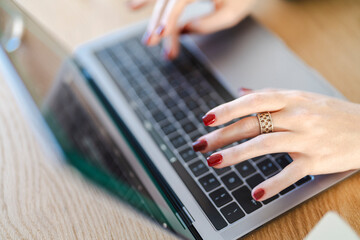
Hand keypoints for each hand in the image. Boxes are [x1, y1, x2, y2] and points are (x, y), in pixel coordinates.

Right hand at [127, 0, 256, 58]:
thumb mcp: (232, 13)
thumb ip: (206, 24)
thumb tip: (182, 31)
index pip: (177, 3)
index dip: (166, 20)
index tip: (160, 36)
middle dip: (157, 20)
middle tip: (149, 42)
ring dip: (149, 1)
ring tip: (132, 7)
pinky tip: (139, 2)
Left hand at [192, 89, 359, 200]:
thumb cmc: (331, 113)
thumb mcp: (301, 97)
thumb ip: (269, 95)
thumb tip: (240, 90)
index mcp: (290, 99)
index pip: (252, 101)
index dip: (228, 109)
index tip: (207, 119)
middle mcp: (296, 116)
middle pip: (252, 124)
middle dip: (222, 135)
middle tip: (200, 145)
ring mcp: (306, 138)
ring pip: (265, 144)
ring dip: (236, 154)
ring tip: (214, 162)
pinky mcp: (316, 160)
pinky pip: (291, 173)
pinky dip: (272, 184)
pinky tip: (255, 193)